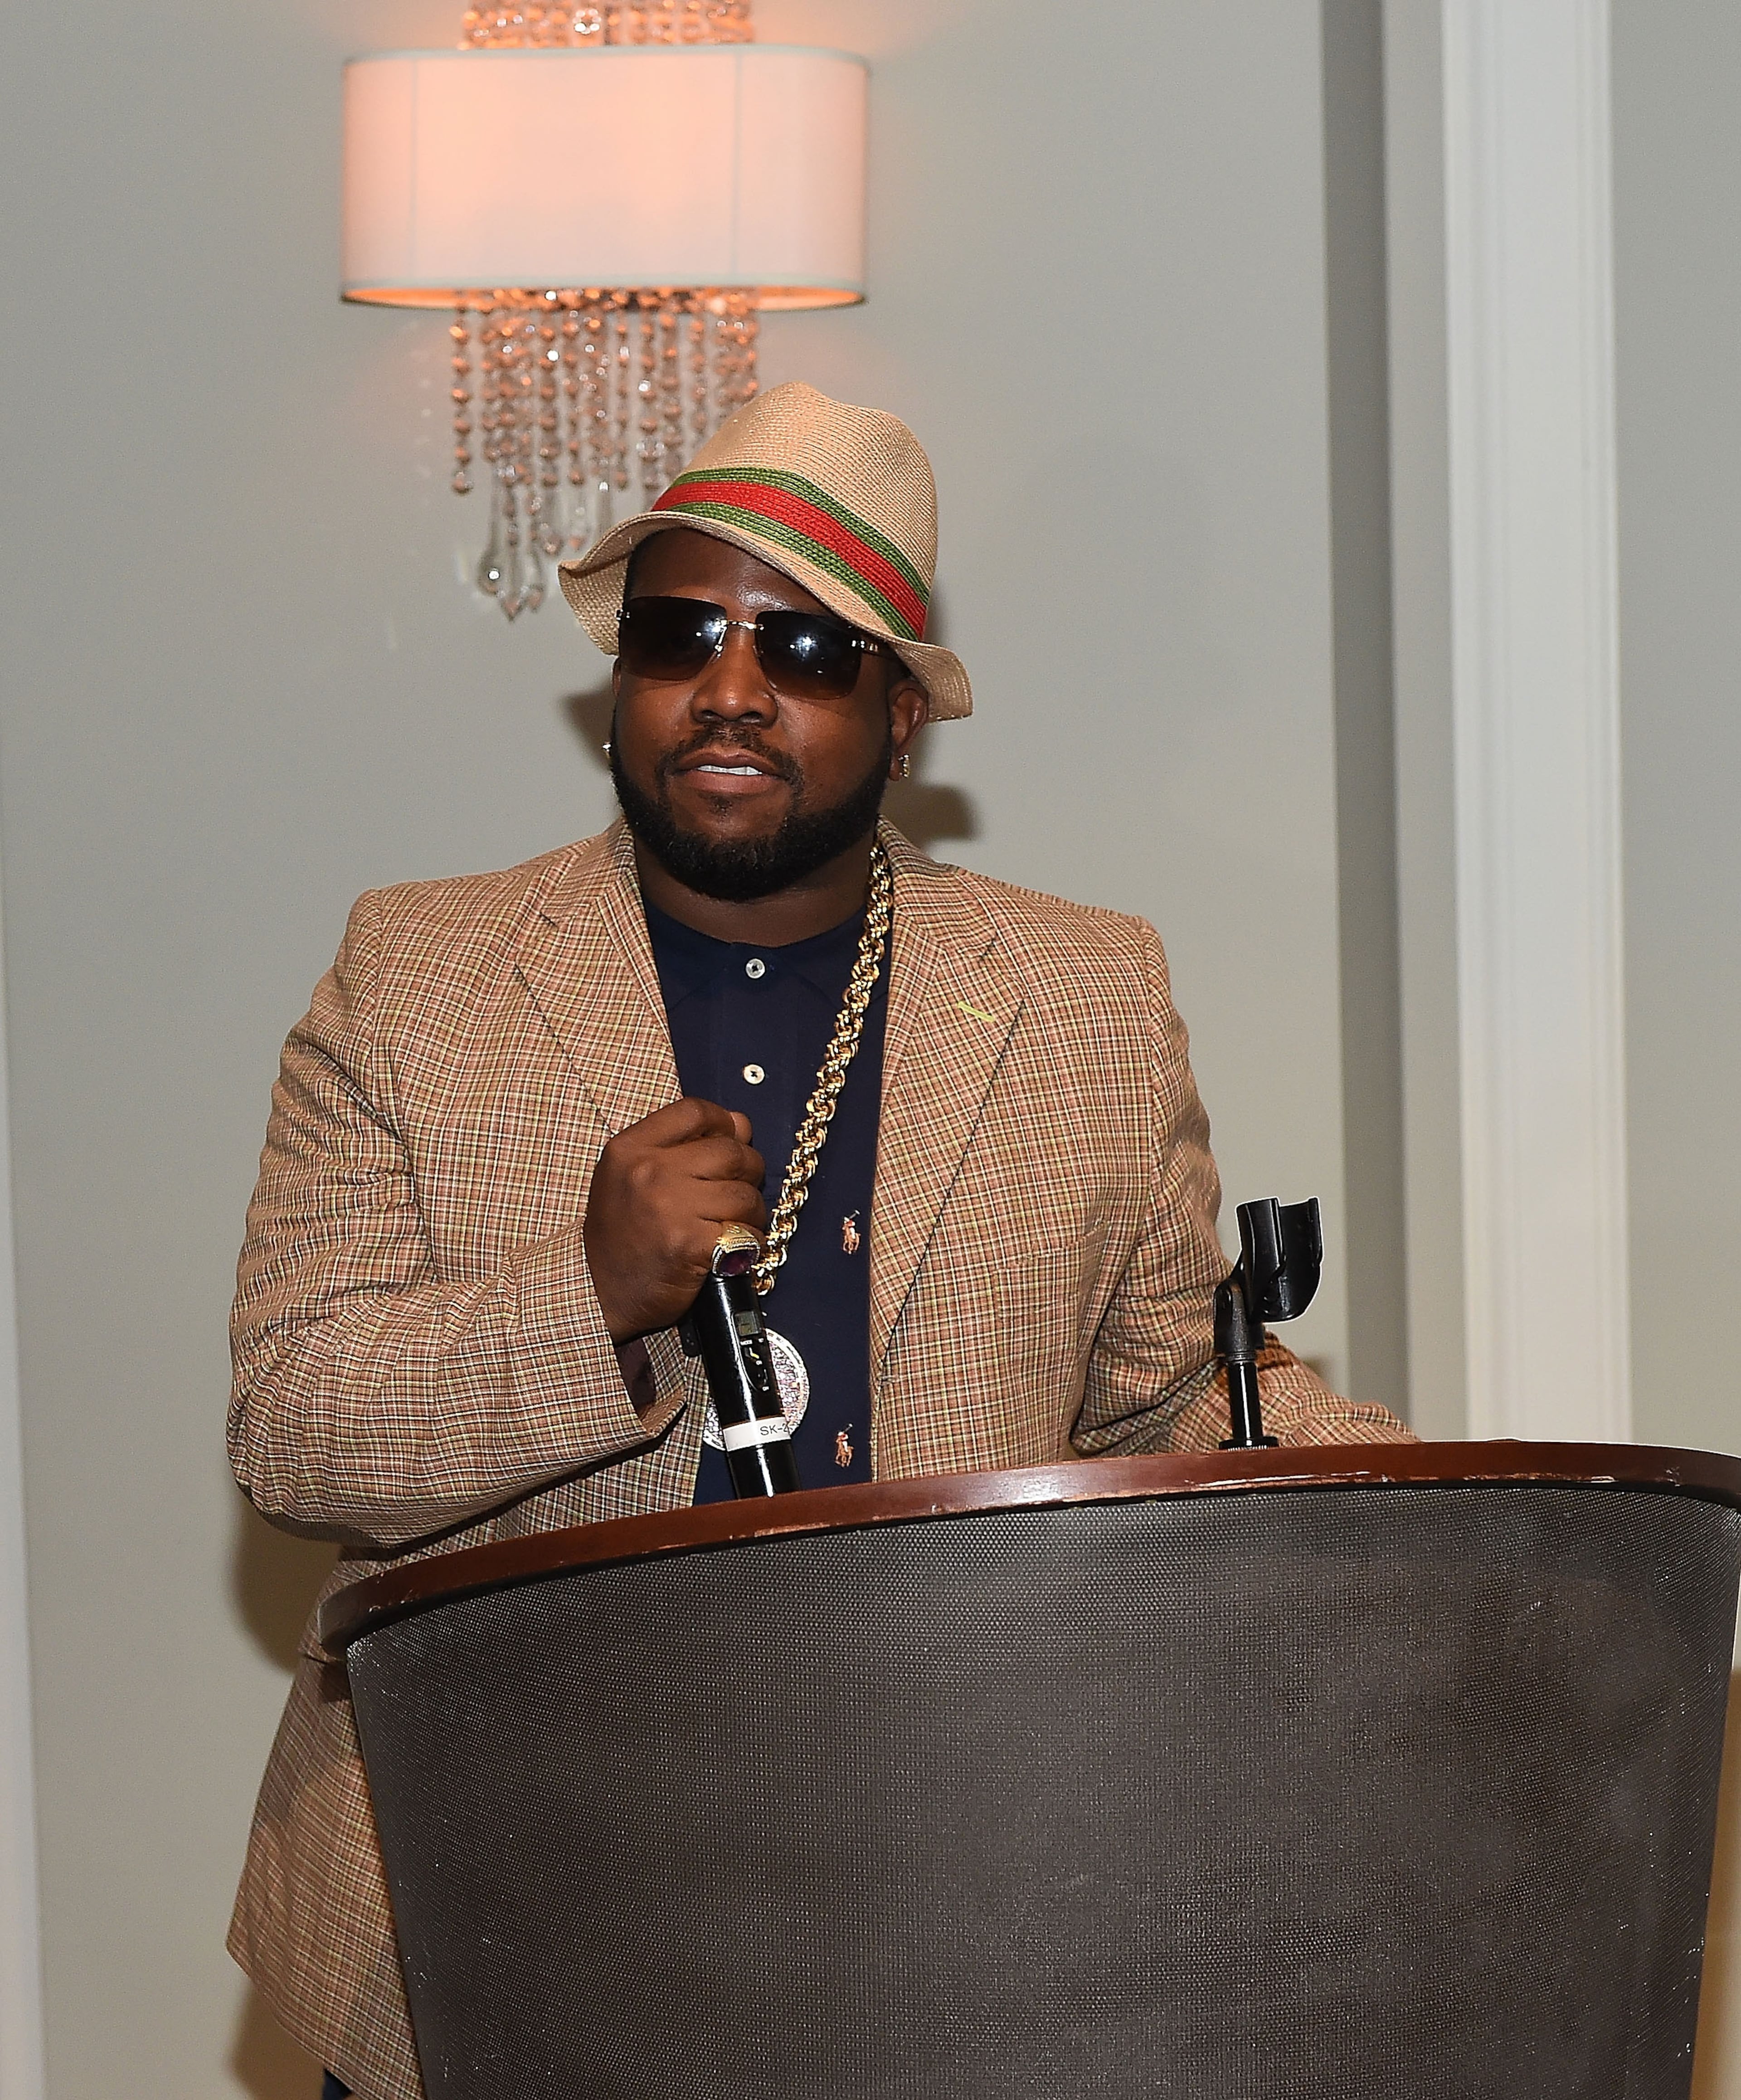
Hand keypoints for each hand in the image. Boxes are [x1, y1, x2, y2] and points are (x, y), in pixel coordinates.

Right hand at [583, 1098, 765, 1341]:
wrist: (597, 1291)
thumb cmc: (621, 1233)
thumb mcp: (632, 1176)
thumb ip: (682, 1145)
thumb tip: (741, 1124)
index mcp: (630, 1148)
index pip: (694, 1111)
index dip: (724, 1123)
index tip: (731, 1141)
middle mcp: (649, 1171)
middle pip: (730, 1152)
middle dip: (749, 1171)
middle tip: (739, 1193)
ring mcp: (670, 1207)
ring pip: (744, 1194)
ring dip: (751, 1212)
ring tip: (735, 1224)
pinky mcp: (690, 1244)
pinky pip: (744, 1232)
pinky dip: (749, 1242)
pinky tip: (734, 1250)